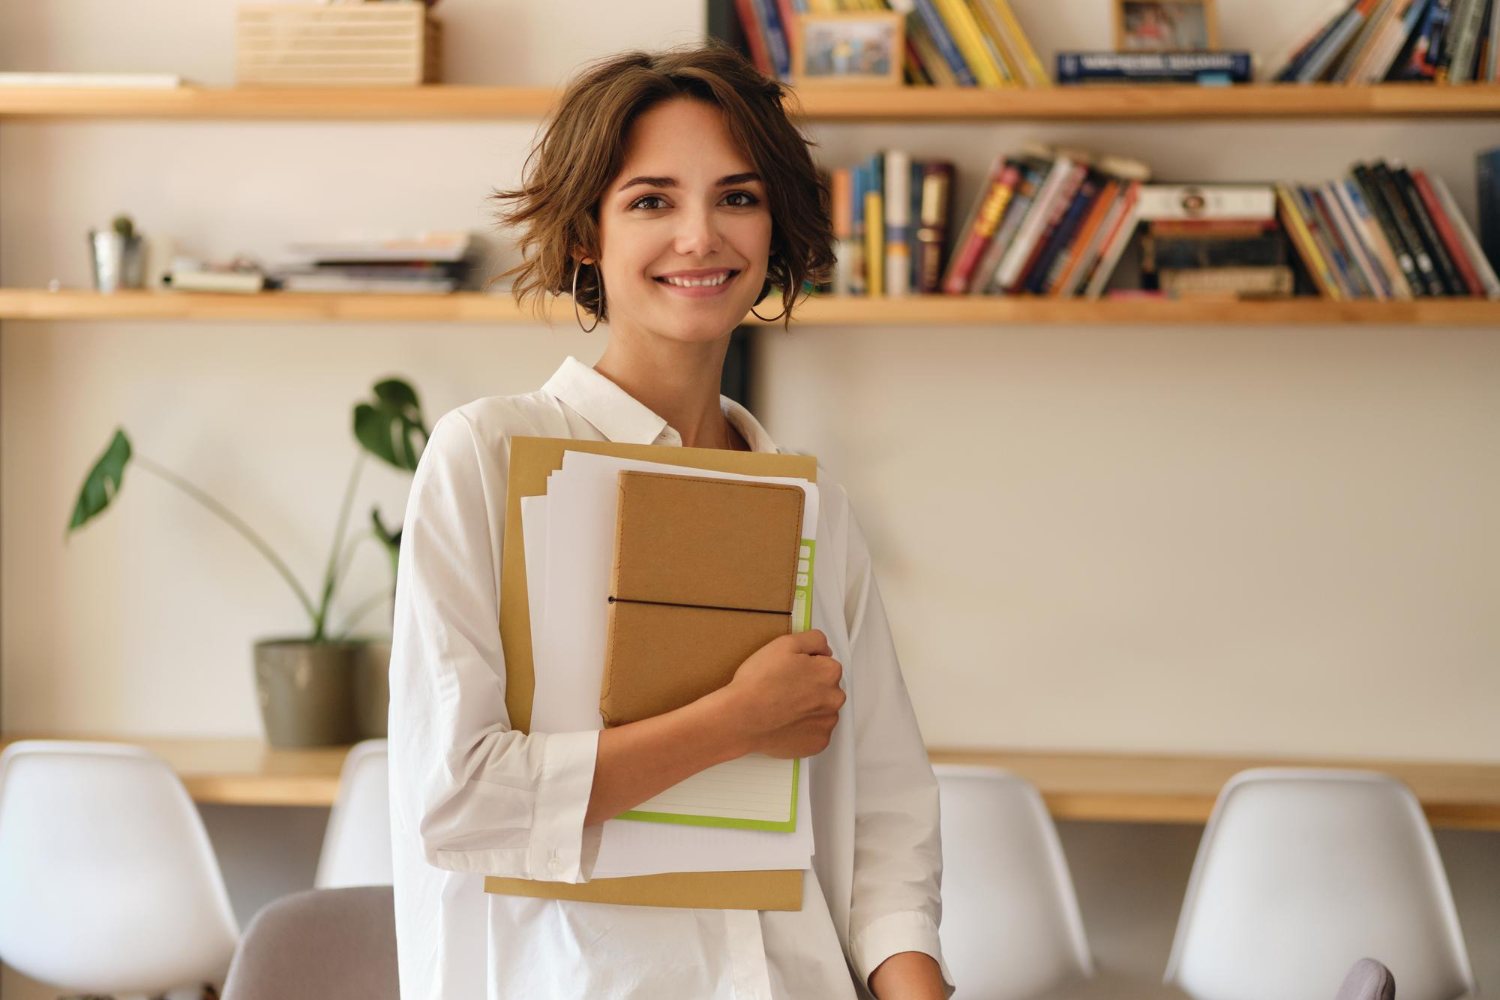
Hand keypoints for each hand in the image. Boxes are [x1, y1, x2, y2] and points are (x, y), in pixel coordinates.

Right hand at [718, 629, 844, 758]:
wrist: (741, 718)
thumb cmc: (759, 682)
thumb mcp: (785, 643)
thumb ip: (814, 640)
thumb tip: (825, 650)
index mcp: (829, 672)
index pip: (826, 665)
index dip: (806, 666)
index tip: (790, 672)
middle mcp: (835, 698)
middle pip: (827, 689)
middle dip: (811, 688)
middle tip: (784, 690)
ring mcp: (827, 723)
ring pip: (822, 711)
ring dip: (808, 709)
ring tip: (782, 708)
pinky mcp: (817, 743)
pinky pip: (815, 733)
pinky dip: (803, 729)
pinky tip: (785, 723)